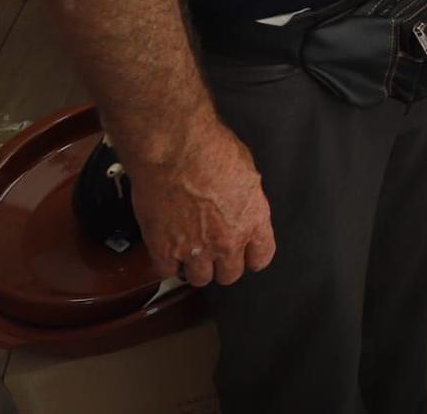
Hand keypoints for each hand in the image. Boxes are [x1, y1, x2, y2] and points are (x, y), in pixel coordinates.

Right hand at [131, 117, 275, 287]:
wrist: (173, 149)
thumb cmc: (210, 148)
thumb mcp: (245, 170)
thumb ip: (245, 197)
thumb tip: (240, 202)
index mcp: (252, 220)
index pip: (262, 256)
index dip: (252, 256)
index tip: (246, 254)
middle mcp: (227, 240)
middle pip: (230, 275)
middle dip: (223, 264)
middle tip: (214, 251)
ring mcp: (196, 249)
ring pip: (200, 278)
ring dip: (195, 266)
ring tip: (190, 251)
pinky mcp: (165, 249)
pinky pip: (168, 271)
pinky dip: (168, 262)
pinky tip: (167, 249)